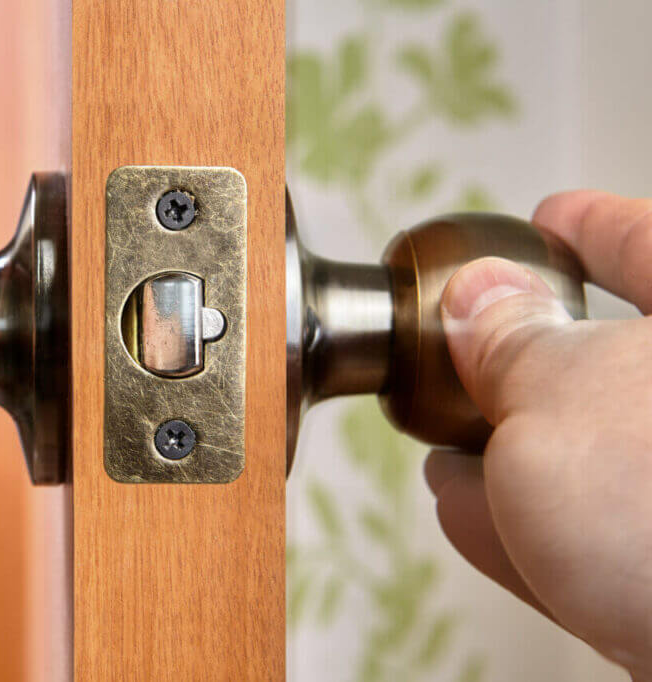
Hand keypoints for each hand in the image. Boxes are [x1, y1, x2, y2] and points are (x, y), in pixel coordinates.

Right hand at [429, 190, 651, 679]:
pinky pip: (592, 536)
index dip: (592, 226)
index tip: (549, 217)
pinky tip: (461, 509)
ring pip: (597, 459)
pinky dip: (522, 520)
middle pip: (618, 362)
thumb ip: (513, 340)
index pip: (650, 246)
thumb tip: (478, 300)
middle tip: (465, 347)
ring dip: (506, 451)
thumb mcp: (563, 390)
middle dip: (527, 358)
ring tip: (440, 447)